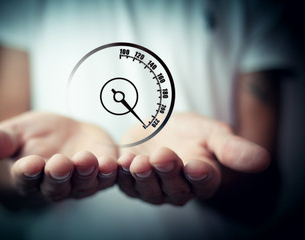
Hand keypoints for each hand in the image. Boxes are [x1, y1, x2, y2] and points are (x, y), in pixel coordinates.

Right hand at [0, 112, 117, 201]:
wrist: (69, 131)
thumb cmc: (40, 134)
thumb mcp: (17, 132)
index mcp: (31, 176)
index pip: (26, 179)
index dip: (27, 173)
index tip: (29, 163)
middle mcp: (57, 184)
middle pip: (57, 186)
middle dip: (59, 175)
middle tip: (59, 163)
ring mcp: (82, 181)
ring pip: (84, 183)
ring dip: (87, 173)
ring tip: (87, 159)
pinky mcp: (103, 173)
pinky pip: (108, 177)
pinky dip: (111, 171)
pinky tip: (114, 162)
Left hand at [117, 113, 269, 205]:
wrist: (162, 129)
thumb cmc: (191, 133)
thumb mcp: (213, 134)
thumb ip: (231, 148)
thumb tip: (263, 160)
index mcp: (202, 178)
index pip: (205, 182)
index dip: (201, 176)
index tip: (197, 166)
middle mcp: (178, 188)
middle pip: (174, 188)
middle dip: (168, 173)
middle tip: (164, 157)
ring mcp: (153, 187)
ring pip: (148, 190)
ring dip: (143, 177)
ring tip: (139, 162)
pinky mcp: (131, 180)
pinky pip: (125, 182)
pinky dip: (121, 174)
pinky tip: (118, 162)